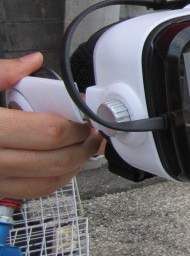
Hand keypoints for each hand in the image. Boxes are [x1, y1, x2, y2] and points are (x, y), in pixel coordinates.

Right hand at [0, 52, 102, 198]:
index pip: (48, 134)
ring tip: (84, 150)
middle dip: (84, 148)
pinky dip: (53, 181)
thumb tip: (31, 63)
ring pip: (46, 183)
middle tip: (94, 135)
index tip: (86, 119)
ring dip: (74, 167)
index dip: (76, 127)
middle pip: (55, 161)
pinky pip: (30, 193)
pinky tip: (61, 166)